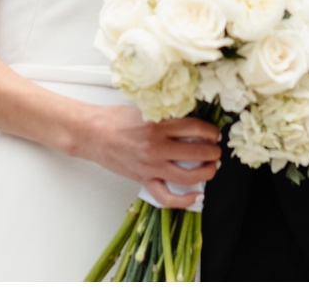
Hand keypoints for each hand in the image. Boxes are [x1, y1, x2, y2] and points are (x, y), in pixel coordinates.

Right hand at [71, 105, 220, 209]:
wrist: (92, 133)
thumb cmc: (114, 119)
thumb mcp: (144, 108)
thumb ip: (166, 114)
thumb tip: (189, 120)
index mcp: (157, 125)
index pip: (195, 127)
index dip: (210, 131)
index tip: (214, 133)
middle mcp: (156, 147)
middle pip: (196, 152)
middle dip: (213, 152)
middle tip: (216, 150)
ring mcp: (150, 166)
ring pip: (187, 176)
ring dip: (206, 173)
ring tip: (212, 168)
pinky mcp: (143, 179)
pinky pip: (166, 196)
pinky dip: (182, 200)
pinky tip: (195, 195)